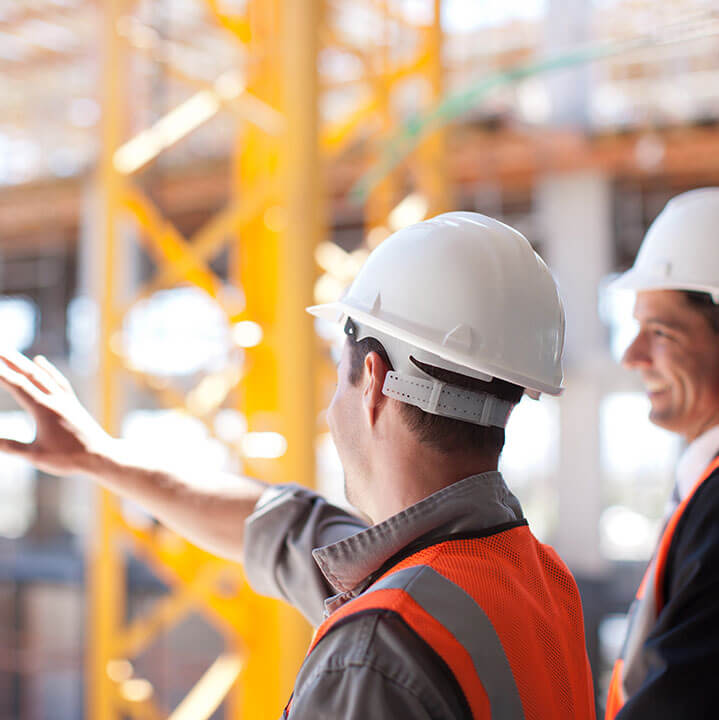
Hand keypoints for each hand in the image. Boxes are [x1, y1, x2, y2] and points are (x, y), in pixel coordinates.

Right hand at [0, 350, 113, 476]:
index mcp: (44, 410)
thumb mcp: (36, 456)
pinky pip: (58, 380)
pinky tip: (40, 362)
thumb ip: (12, 447)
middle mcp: (55, 400)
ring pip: (43, 376)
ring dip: (25, 363)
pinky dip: (47, 370)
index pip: (18, 386)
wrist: (101, 456)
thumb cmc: (69, 458)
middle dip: (11, 361)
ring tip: (11, 354)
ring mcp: (65, 400)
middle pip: (30, 375)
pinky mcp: (72, 403)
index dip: (2, 374)